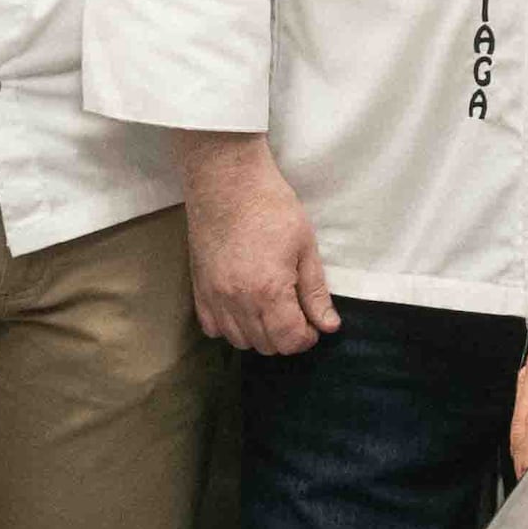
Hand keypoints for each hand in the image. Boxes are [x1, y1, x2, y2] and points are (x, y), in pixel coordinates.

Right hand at [188, 147, 342, 354]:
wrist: (226, 182)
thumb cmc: (272, 207)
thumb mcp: (305, 246)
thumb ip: (316, 292)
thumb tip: (329, 326)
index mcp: (269, 291)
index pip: (290, 341)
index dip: (307, 337)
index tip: (313, 322)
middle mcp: (237, 302)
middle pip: (266, 345)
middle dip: (286, 336)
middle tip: (296, 312)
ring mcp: (214, 297)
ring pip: (239, 341)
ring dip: (260, 334)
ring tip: (271, 308)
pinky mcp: (198, 289)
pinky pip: (213, 327)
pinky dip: (231, 326)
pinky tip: (244, 306)